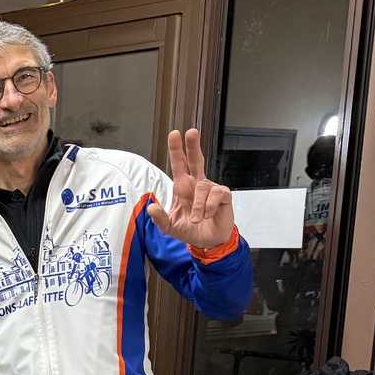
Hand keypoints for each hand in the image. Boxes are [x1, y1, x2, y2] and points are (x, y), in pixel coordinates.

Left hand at [147, 129, 235, 250]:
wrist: (208, 242)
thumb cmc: (190, 230)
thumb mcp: (169, 227)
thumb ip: (159, 218)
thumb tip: (150, 207)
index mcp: (183, 187)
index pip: (179, 165)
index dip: (176, 150)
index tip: (174, 135)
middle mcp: (197, 184)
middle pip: (196, 160)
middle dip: (193, 145)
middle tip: (191, 132)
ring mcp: (210, 189)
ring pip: (202, 186)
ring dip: (198, 205)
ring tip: (196, 218)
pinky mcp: (223, 196)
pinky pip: (216, 194)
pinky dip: (209, 206)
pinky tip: (208, 215)